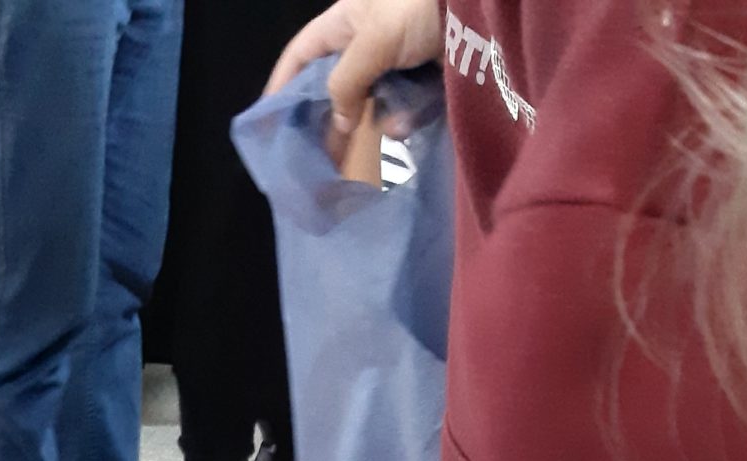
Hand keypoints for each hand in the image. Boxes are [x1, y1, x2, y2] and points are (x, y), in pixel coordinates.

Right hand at [268, 0, 442, 167]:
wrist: (478, 8)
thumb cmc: (417, 9)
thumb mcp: (372, 41)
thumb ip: (346, 82)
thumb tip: (338, 123)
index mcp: (344, 22)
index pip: (301, 55)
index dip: (282, 85)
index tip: (269, 122)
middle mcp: (367, 41)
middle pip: (337, 86)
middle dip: (331, 120)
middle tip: (320, 159)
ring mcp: (398, 60)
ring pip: (373, 101)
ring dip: (373, 123)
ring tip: (369, 150)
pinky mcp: (426, 77)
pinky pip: (407, 106)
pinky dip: (405, 119)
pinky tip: (404, 130)